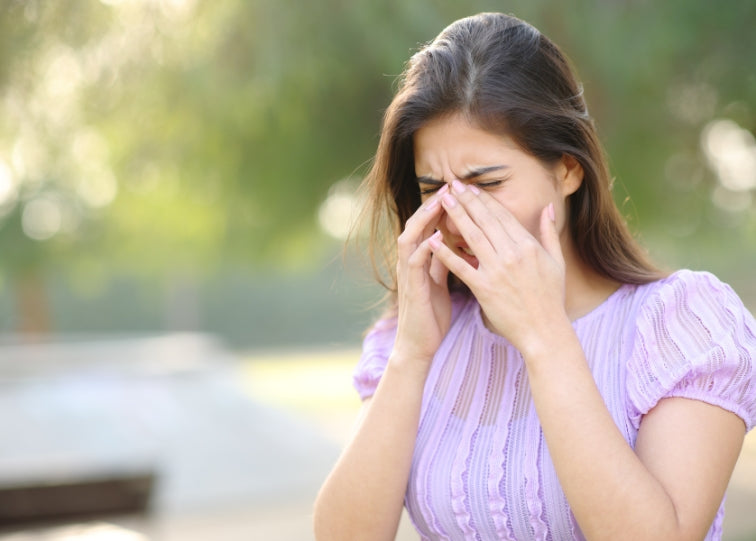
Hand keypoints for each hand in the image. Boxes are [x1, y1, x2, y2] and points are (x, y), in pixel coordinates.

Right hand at [393, 184, 451, 363]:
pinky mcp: (410, 289)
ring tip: (439, 204)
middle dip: (432, 205)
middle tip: (449, 187)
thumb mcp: (441, 281)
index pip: (429, 225)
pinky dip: (424, 249)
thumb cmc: (432, 314)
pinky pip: (414, 264)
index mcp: (420, 259)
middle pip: (417, 225)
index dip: (442, 207)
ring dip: (424, 220)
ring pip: (410, 238)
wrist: (419, 345)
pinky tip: (436, 238)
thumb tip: (456, 241)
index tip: (460, 190)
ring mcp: (408, 275)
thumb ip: (444, 261)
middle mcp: (410, 262)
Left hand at [429, 181, 567, 355]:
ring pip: (472, 237)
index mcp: (528, 246)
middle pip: (485, 221)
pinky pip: (461, 267)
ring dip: (456, 216)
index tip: (471, 188)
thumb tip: (548, 207)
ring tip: (443, 201)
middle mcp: (512, 255)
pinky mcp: (484, 289)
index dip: (484, 200)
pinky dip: (446, 253)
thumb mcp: (556, 261)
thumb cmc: (551, 298)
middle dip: (466, 201)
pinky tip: (433, 239)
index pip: (502, 216)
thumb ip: (549, 232)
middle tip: (451, 185)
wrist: (544, 331)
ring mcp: (497, 271)